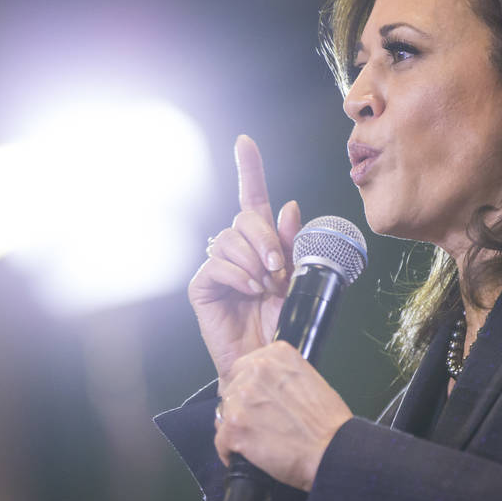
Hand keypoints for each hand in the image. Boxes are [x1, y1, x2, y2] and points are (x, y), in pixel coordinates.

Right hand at [188, 135, 301, 379]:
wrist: (270, 359)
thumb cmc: (284, 322)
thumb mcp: (299, 278)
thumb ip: (293, 244)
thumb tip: (288, 206)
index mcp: (261, 244)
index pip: (253, 199)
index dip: (249, 170)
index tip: (244, 142)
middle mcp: (237, 250)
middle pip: (244, 218)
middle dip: (266, 239)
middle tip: (279, 269)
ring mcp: (217, 267)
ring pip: (230, 239)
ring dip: (254, 261)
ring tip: (265, 286)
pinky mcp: (202, 286)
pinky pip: (217, 263)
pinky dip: (238, 275)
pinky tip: (250, 291)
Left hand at [214, 341, 352, 491]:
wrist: (332, 450)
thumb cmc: (328, 421)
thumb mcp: (309, 378)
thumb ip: (282, 376)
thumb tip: (264, 387)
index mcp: (276, 354)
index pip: (244, 367)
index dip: (250, 388)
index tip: (258, 401)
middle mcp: (256, 370)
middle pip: (232, 390)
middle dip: (242, 407)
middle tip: (260, 424)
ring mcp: (242, 398)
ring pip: (224, 414)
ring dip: (237, 428)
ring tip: (256, 441)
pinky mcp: (234, 427)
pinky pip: (220, 440)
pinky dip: (230, 451)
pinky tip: (246, 456)